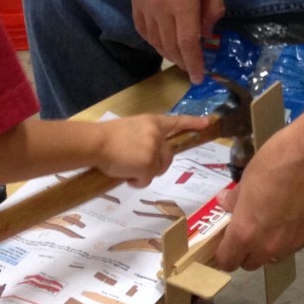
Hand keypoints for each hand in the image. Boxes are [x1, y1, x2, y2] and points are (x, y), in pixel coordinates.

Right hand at [93, 113, 211, 185]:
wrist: (96, 143)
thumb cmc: (107, 136)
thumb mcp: (131, 129)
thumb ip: (144, 137)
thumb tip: (145, 154)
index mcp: (152, 122)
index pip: (176, 122)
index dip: (192, 122)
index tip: (207, 123)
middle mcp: (157, 135)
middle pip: (168, 156)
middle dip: (157, 165)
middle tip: (138, 167)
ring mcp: (154, 150)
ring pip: (157, 170)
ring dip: (144, 173)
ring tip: (126, 168)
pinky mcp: (149, 165)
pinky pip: (146, 180)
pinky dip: (136, 182)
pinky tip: (125, 175)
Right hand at [132, 0, 224, 81]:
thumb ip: (213, 7)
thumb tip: (208, 32)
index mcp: (183, 1)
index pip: (187, 43)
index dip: (194, 63)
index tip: (199, 77)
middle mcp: (160, 6)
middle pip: (169, 45)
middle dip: (182, 62)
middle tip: (191, 70)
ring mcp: (144, 3)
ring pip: (154, 39)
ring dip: (167, 53)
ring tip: (179, 59)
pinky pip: (142, 28)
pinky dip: (152, 40)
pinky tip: (161, 43)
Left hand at [211, 111, 303, 271]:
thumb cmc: (277, 160)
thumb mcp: (248, 176)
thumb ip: (235, 199)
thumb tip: (225, 204)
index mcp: (246, 232)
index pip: (228, 261)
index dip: (224, 252)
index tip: (226, 240)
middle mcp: (268, 246)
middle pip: (250, 263)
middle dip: (245, 250)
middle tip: (247, 227)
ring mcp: (291, 244)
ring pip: (272, 256)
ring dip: (267, 246)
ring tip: (270, 221)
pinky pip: (291, 245)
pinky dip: (286, 237)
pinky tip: (290, 215)